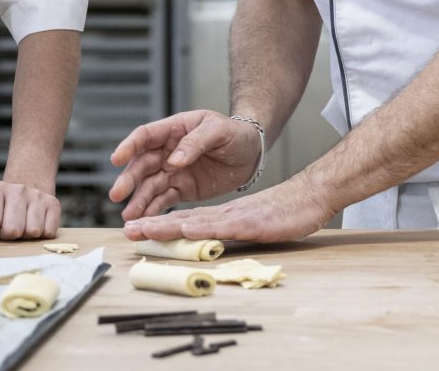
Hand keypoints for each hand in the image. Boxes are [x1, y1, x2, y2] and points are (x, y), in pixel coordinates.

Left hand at [0, 180, 60, 241]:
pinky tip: (34, 226)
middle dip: (8, 236)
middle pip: (13, 230)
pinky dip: (41, 236)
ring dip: (25, 237)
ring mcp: (37, 195)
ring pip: (33, 231)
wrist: (20, 195)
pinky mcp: (53, 203)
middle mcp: (18, 188)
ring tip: (20, 228)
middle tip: (7, 230)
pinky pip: (49, 231)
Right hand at [108, 110, 260, 219]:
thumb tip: (173, 160)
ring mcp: (174, 171)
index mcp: (175, 129)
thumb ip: (195, 142)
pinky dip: (153, 211)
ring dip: (138, 200)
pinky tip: (144, 222)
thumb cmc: (235, 133)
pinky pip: (164, 200)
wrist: (251, 153)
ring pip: (150, 185)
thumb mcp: (218, 131)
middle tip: (117, 194)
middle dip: (129, 179)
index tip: (116, 159)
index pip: (145, 135)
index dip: (129, 146)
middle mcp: (168, 150)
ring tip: (128, 218)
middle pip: (143, 164)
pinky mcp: (182, 188)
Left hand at [123, 174, 333, 244]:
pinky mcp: (253, 222)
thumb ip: (228, 230)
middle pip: (184, 219)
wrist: (309, 197)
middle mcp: (225, 213)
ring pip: (198, 221)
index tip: (137, 230)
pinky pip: (225, 225)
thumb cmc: (282, 213)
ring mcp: (238, 216)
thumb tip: (206, 240)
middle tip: (128, 230)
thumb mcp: (249, 224)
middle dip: (155, 225)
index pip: (185, 220)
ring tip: (144, 228)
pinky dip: (205, 226)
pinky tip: (189, 226)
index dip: (160, 225)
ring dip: (170, 225)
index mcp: (222, 215)